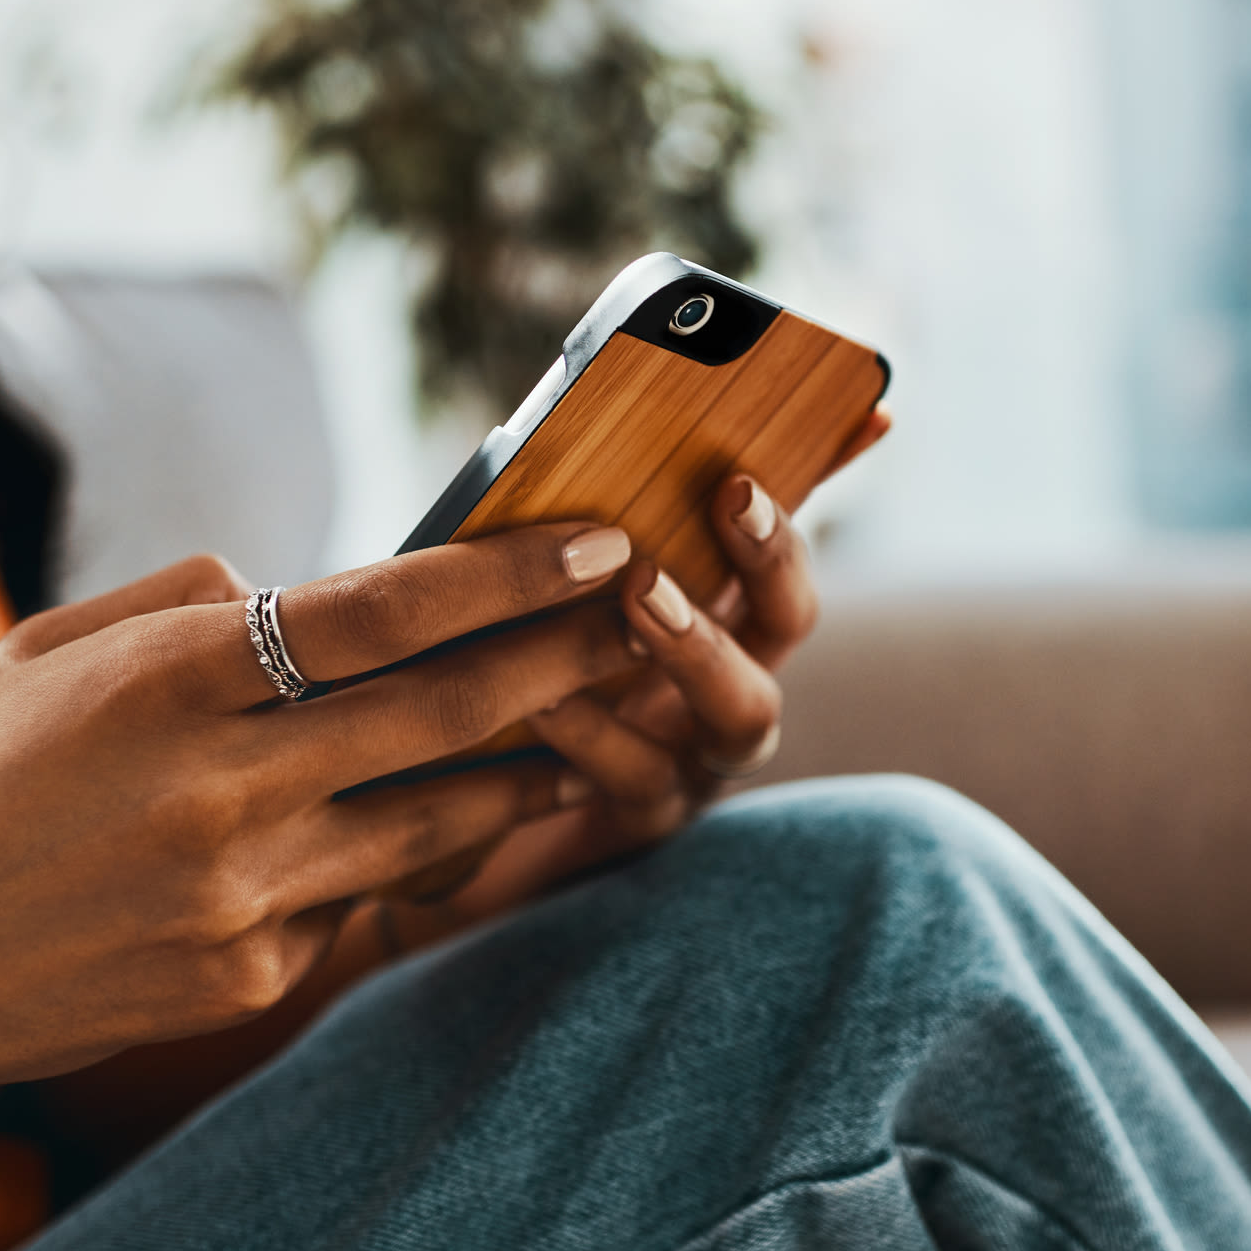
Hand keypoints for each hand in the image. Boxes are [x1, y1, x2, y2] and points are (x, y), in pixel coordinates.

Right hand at [0, 520, 640, 1241]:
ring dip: (528, 763)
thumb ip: (183, 607)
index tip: (599, 543)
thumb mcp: (45, 653)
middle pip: (445, 712)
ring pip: (437, 817)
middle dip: (566, 657)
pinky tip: (438, 822)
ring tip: (593, 722)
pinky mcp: (250, 979)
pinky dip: (405, 854)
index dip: (507, 575)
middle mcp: (220, 790)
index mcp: (166, 683)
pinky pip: (363, 899)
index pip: (380, 613)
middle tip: (650, 618)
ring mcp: (243, 898)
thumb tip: (298, 590)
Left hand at [382, 408, 891, 941]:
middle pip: (787, 621)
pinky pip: (641, 780)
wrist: (461, 811)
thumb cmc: (524, 667)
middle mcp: (727, 686)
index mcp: (718, 618)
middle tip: (732, 497)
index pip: (780, 547)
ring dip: (700, 644)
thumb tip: (684, 428)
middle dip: (769, 556)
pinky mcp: (640, 822)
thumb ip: (604, 513)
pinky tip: (544, 699)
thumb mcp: (563, 585)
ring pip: (744, 712)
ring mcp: (697, 757)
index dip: (789, 501)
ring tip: (641, 592)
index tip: (758, 460)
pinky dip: (597, 736)